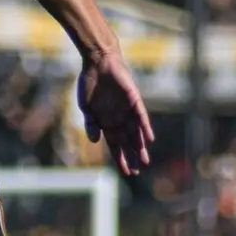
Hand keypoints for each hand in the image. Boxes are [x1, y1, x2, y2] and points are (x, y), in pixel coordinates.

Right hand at [77, 50, 154, 175]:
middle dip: (132, 157)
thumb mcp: (86, 106)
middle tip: (137, 172)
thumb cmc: (89, 83)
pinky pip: (142, 117)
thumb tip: (93, 140)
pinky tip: (149, 139)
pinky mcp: (135, 100)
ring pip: (137, 133)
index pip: (115, 144)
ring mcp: (128, 111)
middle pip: (128, 142)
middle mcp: (119, 119)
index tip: (125, 172)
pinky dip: (145, 128)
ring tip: (145, 161)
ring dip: (141, 147)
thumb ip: (91, 123)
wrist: (97, 62)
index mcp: (107, 122)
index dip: (120, 158)